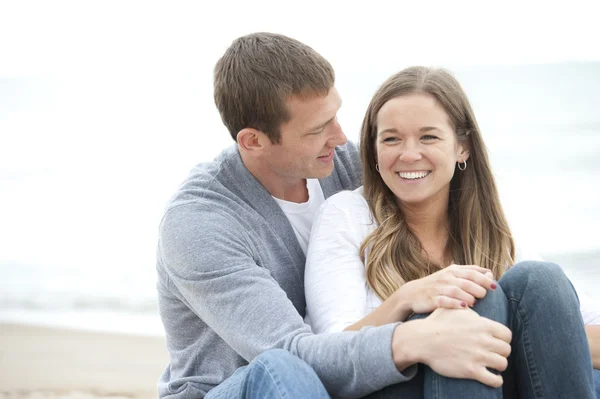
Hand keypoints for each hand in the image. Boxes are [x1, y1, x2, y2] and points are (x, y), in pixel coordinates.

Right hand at [392, 308, 511, 386]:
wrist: (421, 339)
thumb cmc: (436, 323)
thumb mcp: (454, 310)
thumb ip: (470, 312)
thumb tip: (477, 308)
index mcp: (482, 325)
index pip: (507, 334)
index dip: (503, 339)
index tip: (497, 342)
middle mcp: (483, 340)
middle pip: (506, 350)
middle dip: (501, 353)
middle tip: (494, 354)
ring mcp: (478, 356)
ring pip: (502, 364)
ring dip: (498, 366)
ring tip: (493, 366)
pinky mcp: (471, 370)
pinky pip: (494, 380)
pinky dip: (496, 381)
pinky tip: (492, 378)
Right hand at [397, 264, 496, 314]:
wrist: (412, 294)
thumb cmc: (437, 286)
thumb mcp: (451, 275)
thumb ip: (470, 273)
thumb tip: (490, 274)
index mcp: (453, 271)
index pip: (472, 272)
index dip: (485, 279)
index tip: (495, 287)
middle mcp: (446, 278)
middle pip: (467, 281)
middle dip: (478, 288)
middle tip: (485, 296)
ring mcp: (439, 288)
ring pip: (457, 291)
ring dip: (468, 296)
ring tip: (474, 303)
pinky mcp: (432, 299)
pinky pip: (445, 301)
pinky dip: (455, 303)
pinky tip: (463, 307)